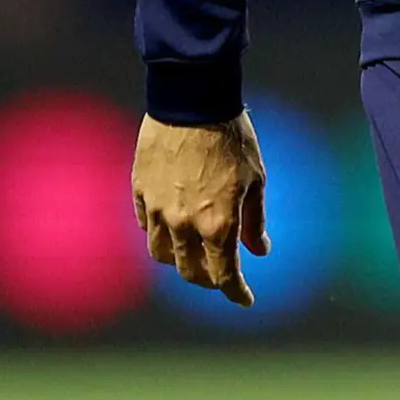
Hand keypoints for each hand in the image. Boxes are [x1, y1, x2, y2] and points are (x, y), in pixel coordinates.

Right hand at [134, 114, 265, 305]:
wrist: (193, 100)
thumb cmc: (232, 138)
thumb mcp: (256, 180)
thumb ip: (254, 221)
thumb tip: (259, 250)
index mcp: (217, 225)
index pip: (224, 275)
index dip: (235, 293)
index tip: (245, 299)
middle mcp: (183, 224)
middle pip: (189, 271)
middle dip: (208, 280)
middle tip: (221, 275)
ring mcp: (156, 209)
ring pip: (161, 253)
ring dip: (179, 259)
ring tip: (193, 252)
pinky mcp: (139, 190)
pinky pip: (144, 225)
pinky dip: (158, 232)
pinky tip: (171, 225)